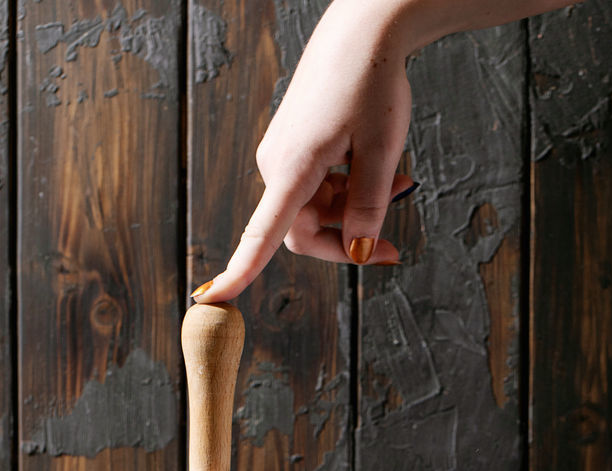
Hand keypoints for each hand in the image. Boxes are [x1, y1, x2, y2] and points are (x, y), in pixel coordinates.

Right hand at [192, 0, 415, 301]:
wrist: (364, 28)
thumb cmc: (372, 81)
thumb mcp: (381, 151)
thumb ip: (368, 208)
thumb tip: (360, 253)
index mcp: (292, 167)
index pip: (261, 234)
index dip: (239, 271)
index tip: (212, 300)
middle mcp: (276, 164)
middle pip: (302, 233)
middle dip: (346, 240)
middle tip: (393, 244)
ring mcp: (282, 154)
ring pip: (314, 210)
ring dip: (353, 211)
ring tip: (399, 183)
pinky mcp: (293, 145)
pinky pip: (316, 186)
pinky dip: (346, 189)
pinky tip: (379, 169)